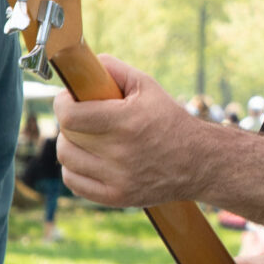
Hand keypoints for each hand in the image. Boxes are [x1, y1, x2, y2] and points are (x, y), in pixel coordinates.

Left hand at [54, 57, 213, 207]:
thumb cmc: (170, 120)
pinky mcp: (117, 197)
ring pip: (67, 158)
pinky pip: (74, 182)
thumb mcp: (148, 86)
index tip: (69, 100)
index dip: (63, 104)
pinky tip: (89, 159)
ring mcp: (118, 179)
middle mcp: (121, 153)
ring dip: (70, 144)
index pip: (70, 115)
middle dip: (70, 122)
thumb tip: (82, 66)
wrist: (200, 162)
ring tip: (86, 138)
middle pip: (67, 135)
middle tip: (83, 117)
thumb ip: (114, 69)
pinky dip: (74, 169)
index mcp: (127, 122)